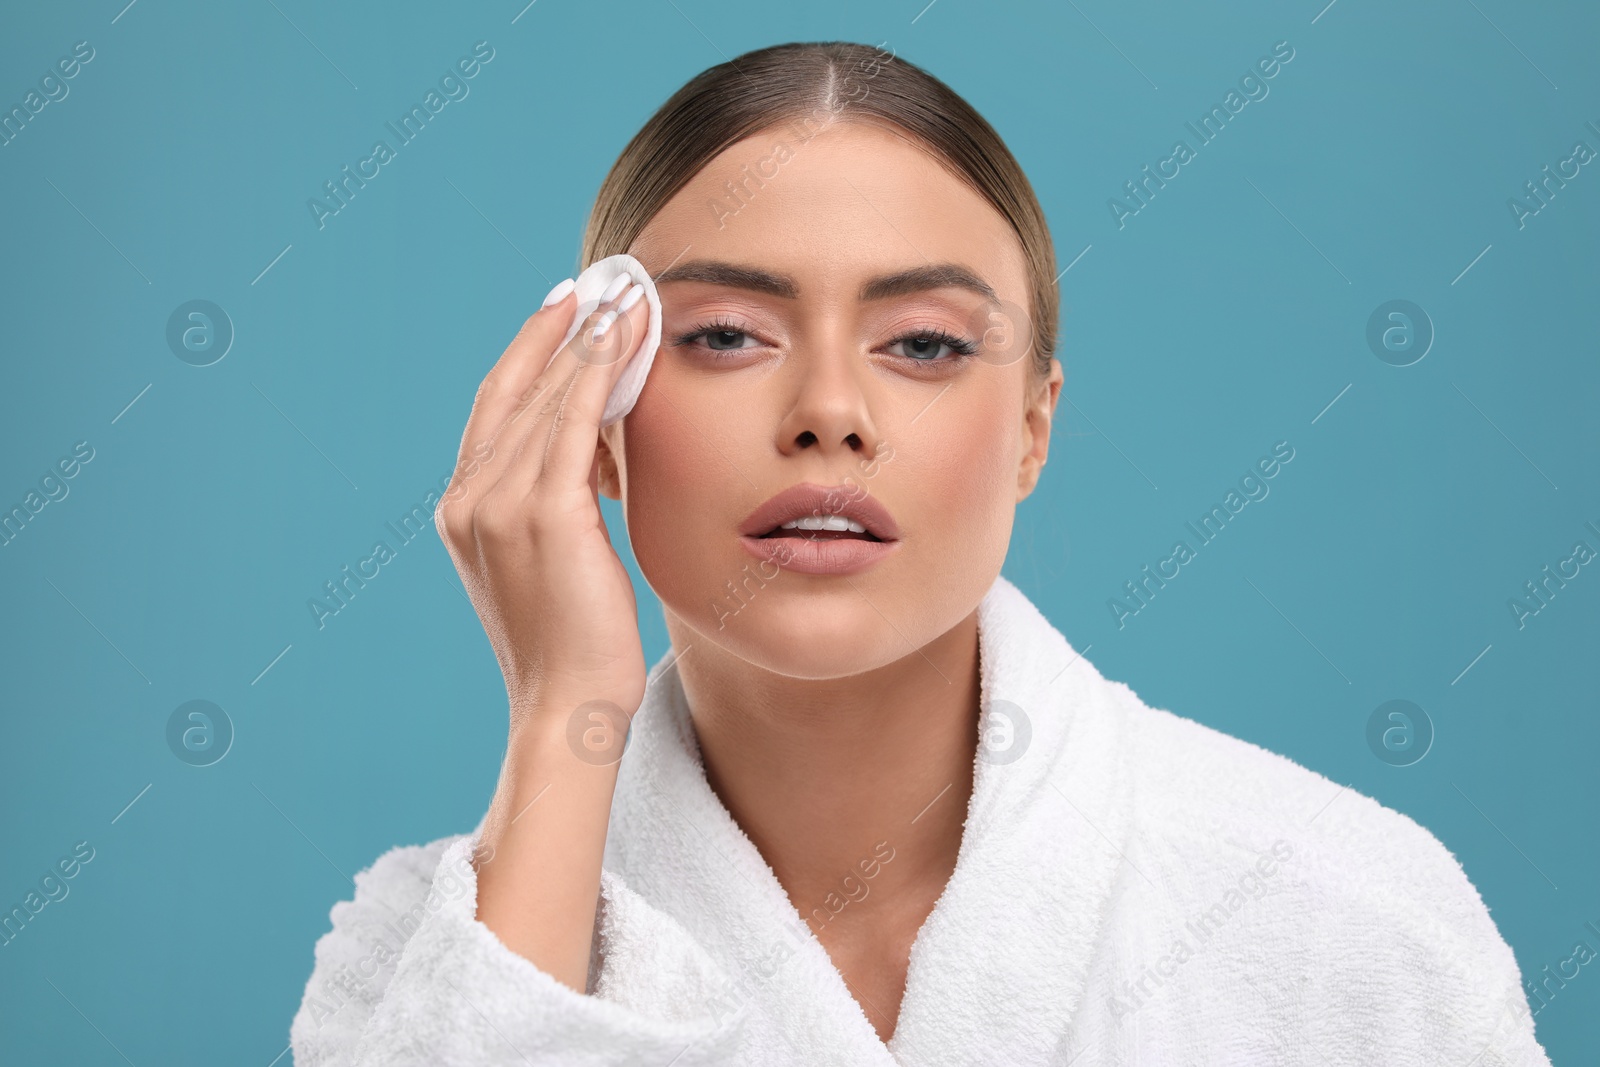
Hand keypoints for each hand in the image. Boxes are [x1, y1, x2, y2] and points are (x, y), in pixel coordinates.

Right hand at [436, 274, 651, 727]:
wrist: (566, 708)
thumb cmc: (572, 646)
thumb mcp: (552, 563)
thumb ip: (557, 506)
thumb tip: (598, 458)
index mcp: (463, 512)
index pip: (496, 411)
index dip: (529, 355)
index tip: (562, 312)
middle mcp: (469, 500)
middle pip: (515, 391)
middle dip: (558, 332)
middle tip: (596, 286)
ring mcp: (500, 506)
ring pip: (545, 398)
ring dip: (587, 340)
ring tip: (624, 300)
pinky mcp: (545, 514)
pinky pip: (573, 422)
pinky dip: (597, 371)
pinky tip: (622, 337)